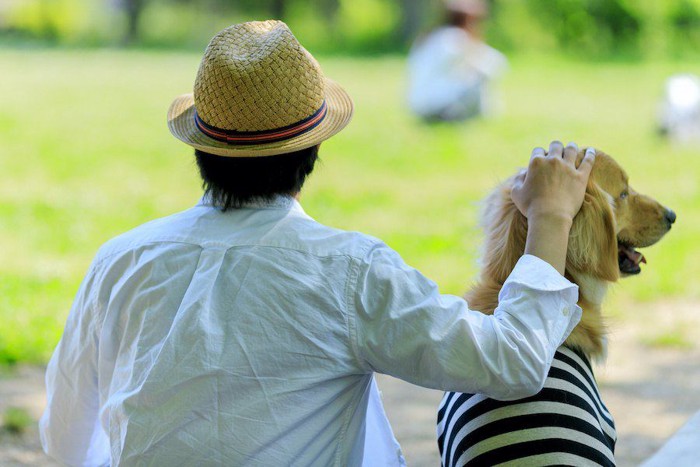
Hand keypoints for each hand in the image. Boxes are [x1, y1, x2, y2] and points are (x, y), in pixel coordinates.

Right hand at [511, 141, 595, 274]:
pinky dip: (590, 154)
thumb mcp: (516, 193)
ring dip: (571, 147)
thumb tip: (524, 172)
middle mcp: (553, 161)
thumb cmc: (531, 206)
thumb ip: (518, 179)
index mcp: (536, 162)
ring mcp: (568, 167)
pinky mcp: (581, 176)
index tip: (540, 159)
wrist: (550, 216)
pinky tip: (591, 150)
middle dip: (555, 147)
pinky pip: (588, 160)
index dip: (538, 154)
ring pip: (571, 149)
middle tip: (556, 150)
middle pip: (556, 146)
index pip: (537, 150)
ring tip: (571, 147)